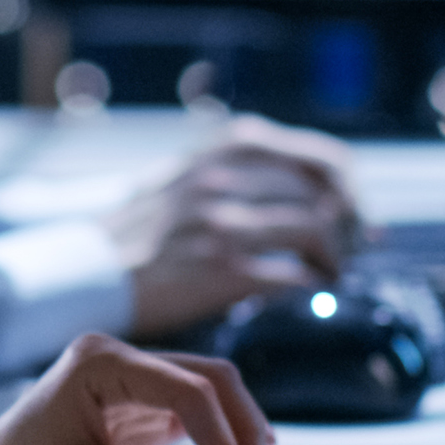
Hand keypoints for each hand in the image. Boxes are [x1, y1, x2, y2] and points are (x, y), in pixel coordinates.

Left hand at [0, 333, 271, 444]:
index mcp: (99, 361)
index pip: (191, 390)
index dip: (225, 444)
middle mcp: (115, 360)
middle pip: (210, 381)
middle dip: (241, 435)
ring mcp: (124, 384)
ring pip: (207, 397)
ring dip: (234, 440)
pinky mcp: (128, 413)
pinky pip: (189, 419)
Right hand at [114, 114, 361, 339]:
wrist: (89, 271)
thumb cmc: (138, 231)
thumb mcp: (183, 176)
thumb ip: (234, 170)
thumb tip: (302, 185)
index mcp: (219, 152)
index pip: (315, 156)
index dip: (346, 185)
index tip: (355, 211)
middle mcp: (222, 179)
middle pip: (322, 193)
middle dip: (348, 224)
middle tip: (350, 248)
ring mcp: (221, 223)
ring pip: (313, 229)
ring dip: (334, 256)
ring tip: (329, 272)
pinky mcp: (219, 270)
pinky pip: (291, 274)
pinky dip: (310, 285)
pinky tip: (307, 293)